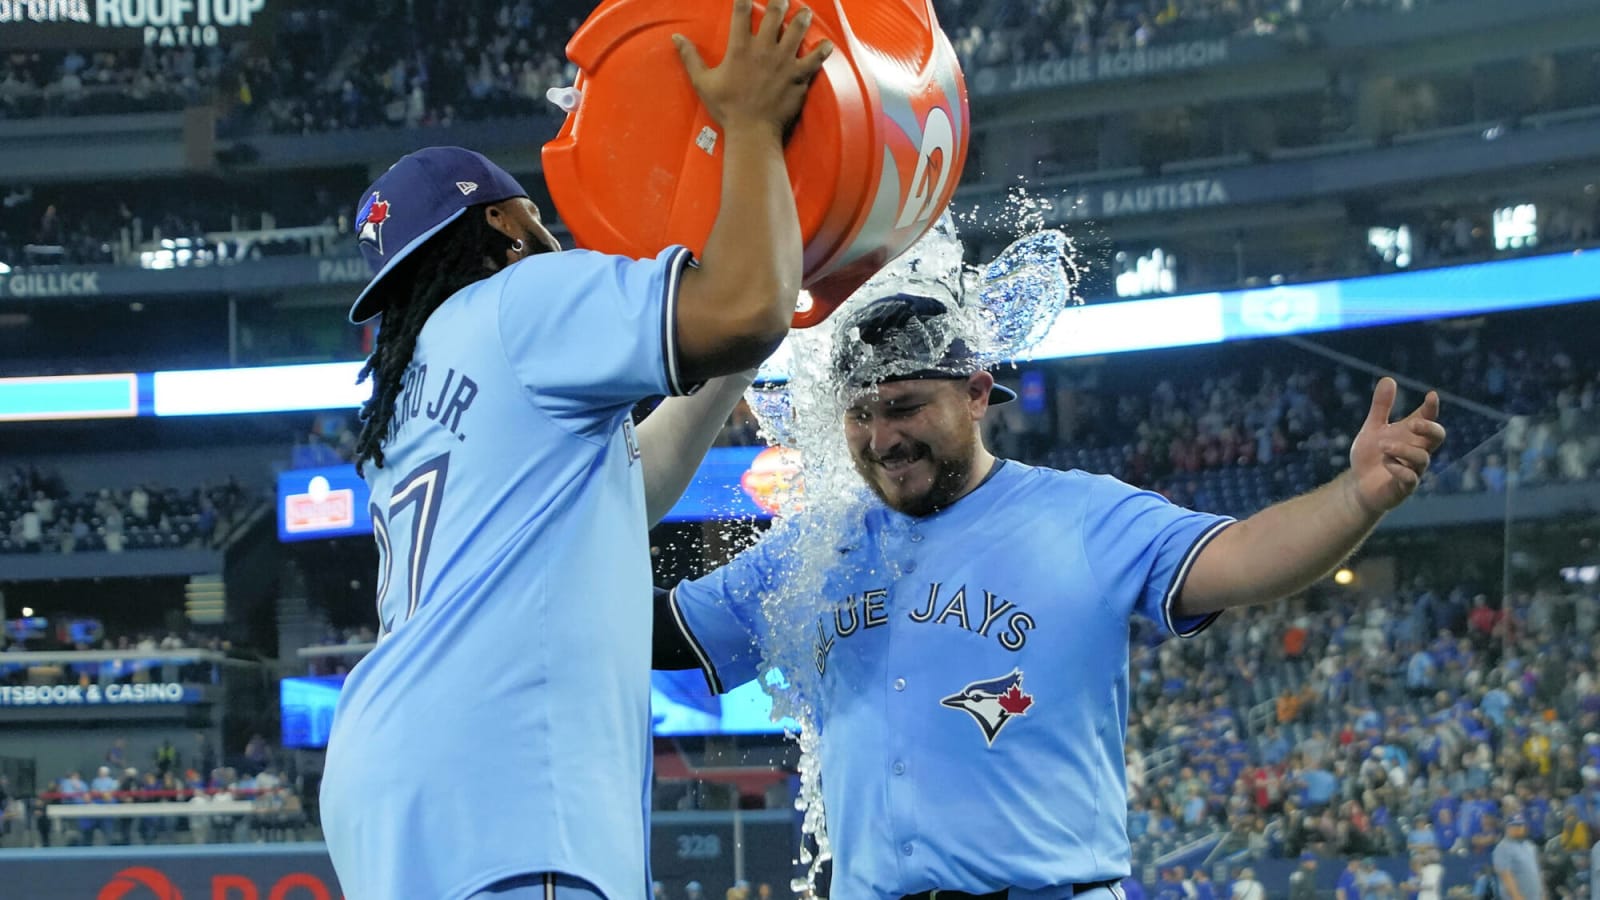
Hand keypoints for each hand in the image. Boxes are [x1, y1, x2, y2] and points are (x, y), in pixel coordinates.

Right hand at [674, 0, 832, 142]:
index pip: (741, 12)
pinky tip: (827, 44)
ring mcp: (783, 62)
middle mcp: (763, 50)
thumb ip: (690, 57)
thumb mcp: (703, 82)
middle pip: (775, 14)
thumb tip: (676, 38)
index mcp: (740, 48)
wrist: (752, 132)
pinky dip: (823, 50)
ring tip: (805, 12)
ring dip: (802, 18)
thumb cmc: (727, 108)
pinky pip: (815, 59)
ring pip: (798, 30)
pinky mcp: (798, 77)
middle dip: (780, 2)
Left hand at [1347, 377, 1445, 514]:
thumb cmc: (1371, 456)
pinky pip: (1410, 479)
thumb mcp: (1372, 428)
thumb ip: (1381, 407)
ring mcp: (1413, 470)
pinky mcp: (1404, 487)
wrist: (1358, 486)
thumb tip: (1389, 379)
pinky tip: (1386, 463)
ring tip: (1382, 445)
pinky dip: (1399, 469)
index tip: (1431, 396)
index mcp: (1411, 435)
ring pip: (1423, 458)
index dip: (1432, 408)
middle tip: (1414, 423)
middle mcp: (1417, 451)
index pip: (1428, 419)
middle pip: (1438, 437)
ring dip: (1403, 449)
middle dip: (1430, 428)